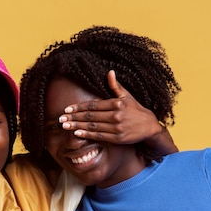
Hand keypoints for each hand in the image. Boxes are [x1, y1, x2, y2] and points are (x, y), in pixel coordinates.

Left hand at [57, 70, 177, 153]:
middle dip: (74, 117)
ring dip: (77, 126)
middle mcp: (116, 115)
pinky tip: (77, 133)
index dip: (79, 107)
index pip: (93, 105)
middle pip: (90, 116)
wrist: (149, 126)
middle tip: (60, 118)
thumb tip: (109, 72)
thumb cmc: (136, 110)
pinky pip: (99, 136)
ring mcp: (116, 127)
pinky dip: (87, 134)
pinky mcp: (118, 138)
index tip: (67, 109)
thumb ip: (116, 86)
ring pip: (93, 126)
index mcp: (116, 103)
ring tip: (65, 126)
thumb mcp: (127, 96)